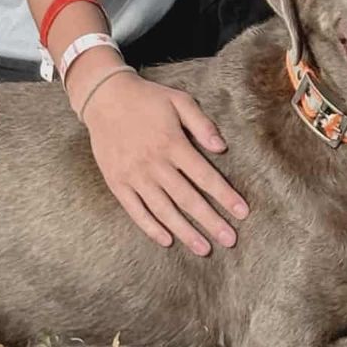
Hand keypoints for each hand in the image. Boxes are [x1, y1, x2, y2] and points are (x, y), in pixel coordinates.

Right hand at [82, 71, 248, 252]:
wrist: (104, 98)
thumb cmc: (147, 98)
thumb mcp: (179, 101)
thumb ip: (201, 123)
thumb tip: (222, 147)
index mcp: (173, 144)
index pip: (204, 176)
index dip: (225, 196)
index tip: (242, 213)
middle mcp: (154, 164)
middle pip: (187, 199)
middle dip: (211, 221)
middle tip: (230, 241)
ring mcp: (134, 176)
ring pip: (163, 210)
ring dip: (185, 232)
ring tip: (203, 248)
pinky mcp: (117, 183)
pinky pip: (135, 211)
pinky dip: (151, 228)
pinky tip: (166, 240)